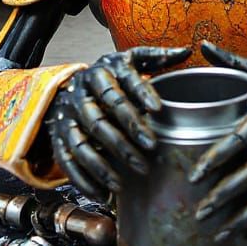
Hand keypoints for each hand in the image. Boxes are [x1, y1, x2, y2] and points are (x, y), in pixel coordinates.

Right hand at [49, 46, 190, 199]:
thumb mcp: (129, 61)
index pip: (121, 83)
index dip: (140, 95)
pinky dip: (83, 180)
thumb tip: (188, 50)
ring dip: (102, 165)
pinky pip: (67, 162)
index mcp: (101, 71)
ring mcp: (67, 116)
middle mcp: (81, 92)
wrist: (69, 86)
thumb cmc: (111, 76)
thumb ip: (157, 58)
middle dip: (126, 135)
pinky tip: (103, 195)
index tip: (159, 111)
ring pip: (81, 142)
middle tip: (150, 151)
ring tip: (124, 182)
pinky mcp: (58, 138)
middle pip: (101, 116)